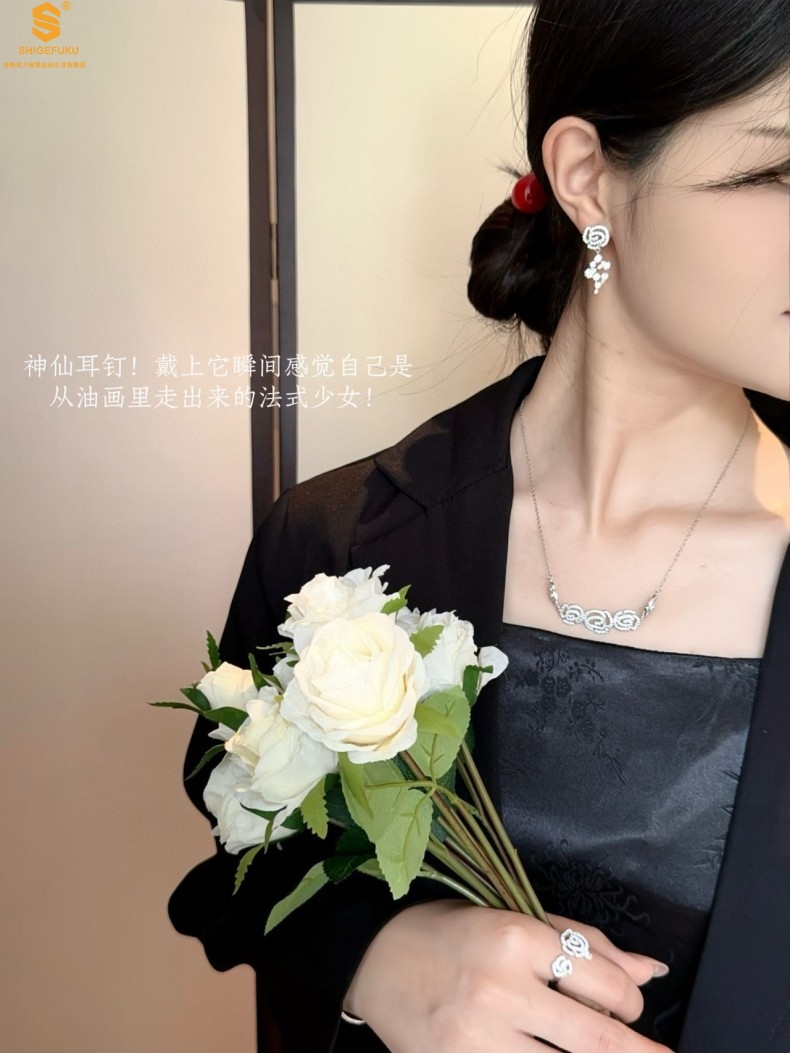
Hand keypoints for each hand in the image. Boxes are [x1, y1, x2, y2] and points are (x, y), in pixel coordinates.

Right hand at [343, 899, 672, 1052]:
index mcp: (517, 935)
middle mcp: (501, 987)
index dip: (631, 1002)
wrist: (373, 959)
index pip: (606, 984)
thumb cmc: (449, 931)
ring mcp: (478, 1036)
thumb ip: (585, 943)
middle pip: (597, 1039)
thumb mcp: (513, 916)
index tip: (630, 1007)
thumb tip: (649, 971)